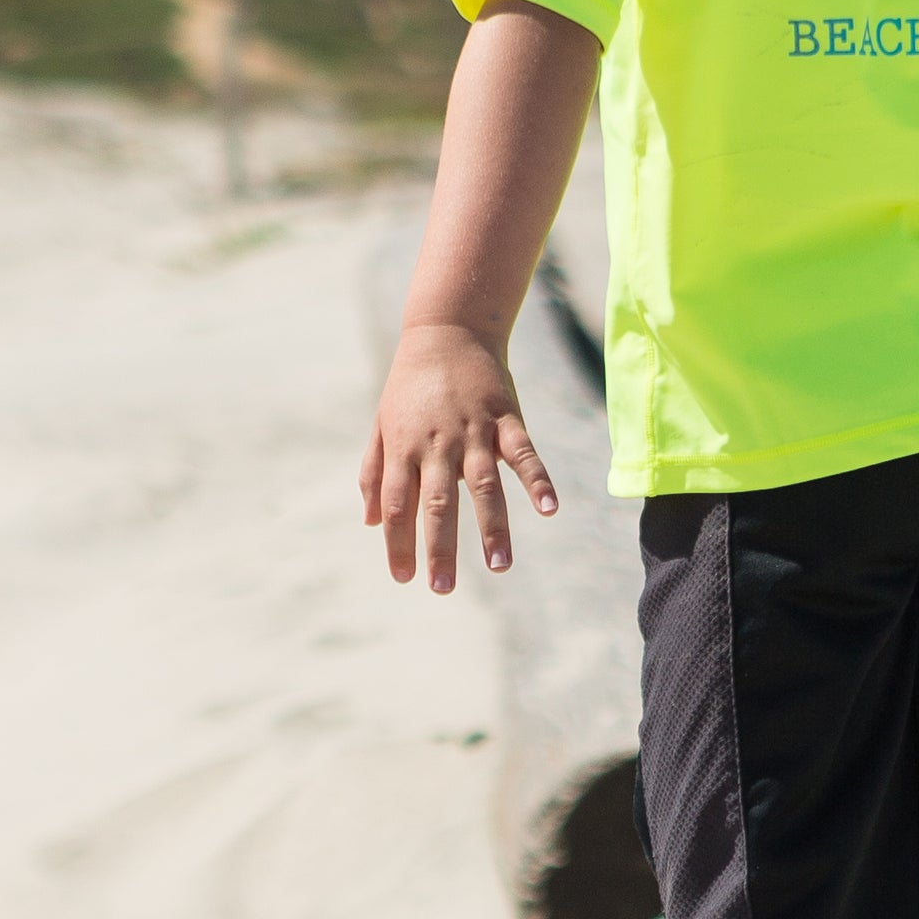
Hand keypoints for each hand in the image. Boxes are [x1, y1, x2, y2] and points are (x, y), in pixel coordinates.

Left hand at [360, 321, 558, 590]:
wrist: (447, 329)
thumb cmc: (411, 385)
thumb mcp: (382, 425)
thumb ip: (376, 474)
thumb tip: (370, 522)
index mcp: (404, 448)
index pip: (397, 506)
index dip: (399, 543)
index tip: (405, 578)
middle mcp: (437, 443)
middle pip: (437, 503)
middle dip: (439, 548)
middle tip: (443, 589)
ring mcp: (473, 431)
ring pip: (484, 486)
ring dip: (493, 527)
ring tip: (499, 566)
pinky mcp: (506, 418)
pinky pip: (523, 453)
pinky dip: (537, 480)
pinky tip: (548, 509)